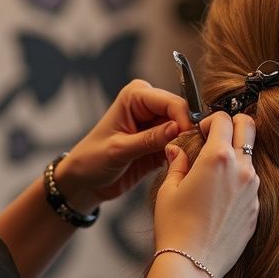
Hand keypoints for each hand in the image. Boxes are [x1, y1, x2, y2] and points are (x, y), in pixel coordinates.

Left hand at [53, 79, 195, 210]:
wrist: (85, 181)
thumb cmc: (92, 160)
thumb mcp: (119, 150)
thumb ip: (149, 139)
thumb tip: (179, 128)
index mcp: (135, 96)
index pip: (170, 102)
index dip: (183, 119)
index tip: (189, 139)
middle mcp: (148, 105)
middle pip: (181, 114)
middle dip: (188, 133)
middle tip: (193, 153)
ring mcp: (156, 124)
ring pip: (184, 130)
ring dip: (187, 145)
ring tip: (186, 161)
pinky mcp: (161, 142)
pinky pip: (180, 145)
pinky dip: (182, 154)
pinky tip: (182, 166)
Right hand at [152, 112, 258, 277]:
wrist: (192, 264)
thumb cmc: (175, 225)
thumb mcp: (169, 189)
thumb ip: (177, 163)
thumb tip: (176, 150)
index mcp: (217, 157)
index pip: (223, 119)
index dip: (210, 120)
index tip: (200, 132)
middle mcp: (242, 169)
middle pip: (249, 127)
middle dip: (234, 125)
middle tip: (216, 138)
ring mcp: (253, 190)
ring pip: (250, 158)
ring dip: (235, 157)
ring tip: (213, 176)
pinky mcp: (256, 209)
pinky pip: (250, 186)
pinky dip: (238, 183)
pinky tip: (218, 201)